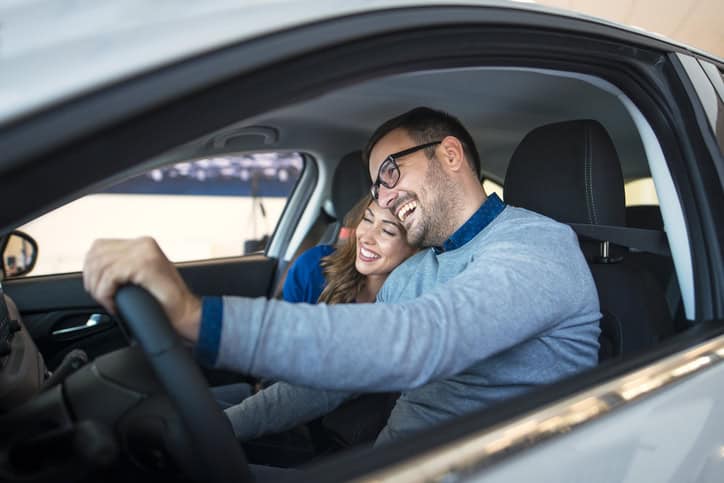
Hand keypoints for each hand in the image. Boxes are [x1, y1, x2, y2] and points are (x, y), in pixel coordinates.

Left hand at [83, 237, 201, 341]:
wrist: (186, 312)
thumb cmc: (165, 301)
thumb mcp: (141, 276)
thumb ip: (123, 267)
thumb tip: (94, 271)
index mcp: (142, 244)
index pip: (100, 246)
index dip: (90, 267)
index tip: (95, 286)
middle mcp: (143, 244)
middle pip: (96, 254)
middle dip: (91, 279)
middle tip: (101, 297)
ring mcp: (145, 253)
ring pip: (101, 266)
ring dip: (99, 289)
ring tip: (108, 302)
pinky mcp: (144, 265)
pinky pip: (110, 277)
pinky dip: (106, 294)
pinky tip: (114, 304)